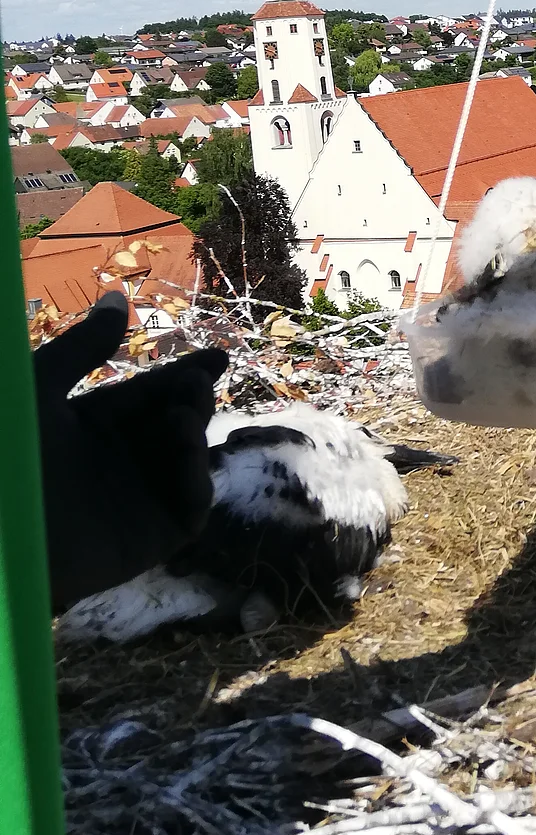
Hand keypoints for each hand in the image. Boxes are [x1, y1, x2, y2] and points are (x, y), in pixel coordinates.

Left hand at [35, 291, 226, 611]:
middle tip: (196, 381)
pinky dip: (196, 477)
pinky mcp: (151, 538)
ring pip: (188, 459)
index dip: (183, 373)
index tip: (216, 356)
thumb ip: (82, 347)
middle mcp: (119, 461)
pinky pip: (190, 505)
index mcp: (92, 426)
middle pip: (175, 421)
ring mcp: (137, 501)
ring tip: (181, 410)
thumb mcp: (37, 388)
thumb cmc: (8, 457)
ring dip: (194, 429)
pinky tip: (183, 449)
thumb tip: (117, 296)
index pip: (149, 394)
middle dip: (193, 397)